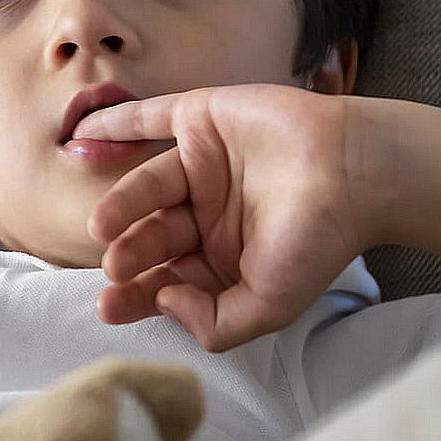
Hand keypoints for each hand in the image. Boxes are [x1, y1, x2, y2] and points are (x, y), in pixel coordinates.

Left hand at [75, 83, 371, 352]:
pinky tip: (82, 136)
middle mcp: (206, 214)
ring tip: (101, 228)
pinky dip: (115, 125)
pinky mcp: (202, 120)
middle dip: (130, 254)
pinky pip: (149, 119)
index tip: (109, 308)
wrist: (358, 173)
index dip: (136, 296)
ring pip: (146, 187)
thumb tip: (165, 302)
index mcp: (220, 259)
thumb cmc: (320, 241)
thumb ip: (213, 321)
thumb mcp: (267, 305)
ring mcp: (202, 165)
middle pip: (151, 237)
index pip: (164, 280)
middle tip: (115, 266)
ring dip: (120, 206)